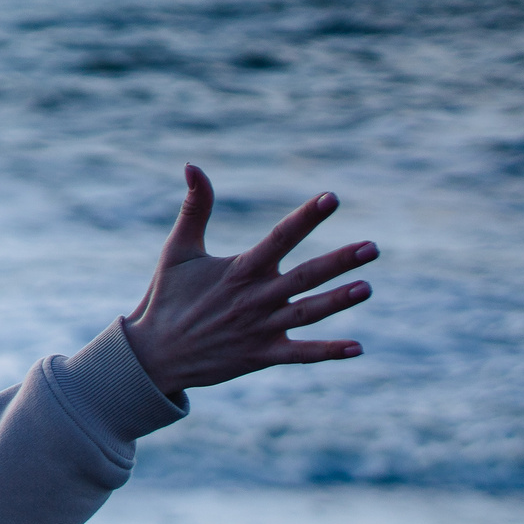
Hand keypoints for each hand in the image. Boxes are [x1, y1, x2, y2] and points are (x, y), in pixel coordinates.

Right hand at [119, 165, 376, 397]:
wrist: (152, 358)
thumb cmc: (167, 299)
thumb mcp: (177, 250)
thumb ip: (195, 208)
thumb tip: (192, 166)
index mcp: (239, 270)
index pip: (279, 239)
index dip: (305, 218)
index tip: (331, 198)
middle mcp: (253, 299)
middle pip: (304, 277)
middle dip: (338, 262)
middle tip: (372, 247)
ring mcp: (259, 329)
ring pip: (306, 313)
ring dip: (337, 302)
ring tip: (366, 288)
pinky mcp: (259, 356)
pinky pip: (298, 354)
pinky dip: (326, 352)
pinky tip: (356, 347)